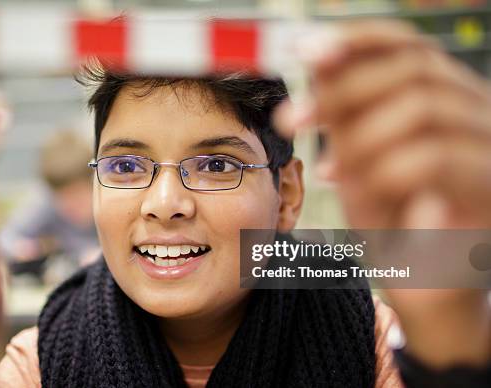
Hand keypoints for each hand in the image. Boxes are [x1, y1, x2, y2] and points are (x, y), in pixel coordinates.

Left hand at [276, 20, 490, 228]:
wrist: (428, 285)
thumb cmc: (390, 220)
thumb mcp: (357, 158)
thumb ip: (346, 113)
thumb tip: (319, 65)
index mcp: (443, 97)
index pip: (406, 45)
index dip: (356, 40)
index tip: (303, 51)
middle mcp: (474, 110)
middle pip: (414, 67)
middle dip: (341, 89)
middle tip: (290, 119)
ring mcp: (490, 145)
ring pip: (424, 107)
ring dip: (360, 136)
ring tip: (328, 169)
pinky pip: (436, 158)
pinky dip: (384, 169)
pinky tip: (350, 184)